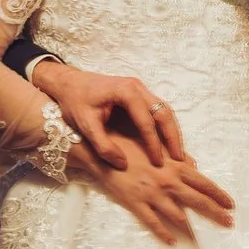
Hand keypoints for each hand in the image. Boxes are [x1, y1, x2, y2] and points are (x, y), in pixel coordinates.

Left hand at [30, 61, 184, 169]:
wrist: (68, 83)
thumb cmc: (75, 101)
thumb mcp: (85, 125)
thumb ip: (102, 146)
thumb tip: (123, 164)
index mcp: (125, 91)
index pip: (146, 121)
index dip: (153, 144)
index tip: (158, 162)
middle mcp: (137, 87)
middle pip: (163, 112)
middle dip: (172, 137)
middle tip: (179, 159)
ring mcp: (140, 89)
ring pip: (164, 110)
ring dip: (171, 132)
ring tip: (178, 154)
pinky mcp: (139, 94)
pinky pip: (157, 110)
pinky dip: (164, 126)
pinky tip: (166, 143)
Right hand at [72, 135, 234, 243]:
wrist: (102, 151)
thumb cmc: (129, 144)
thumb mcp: (156, 145)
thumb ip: (176, 156)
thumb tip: (193, 164)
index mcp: (174, 166)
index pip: (204, 183)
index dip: (219, 194)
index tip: (231, 204)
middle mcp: (167, 181)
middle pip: (198, 200)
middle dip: (216, 213)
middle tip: (229, 223)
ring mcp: (152, 194)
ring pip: (178, 214)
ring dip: (193, 226)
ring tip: (204, 236)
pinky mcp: (136, 203)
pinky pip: (153, 222)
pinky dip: (164, 233)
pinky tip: (172, 241)